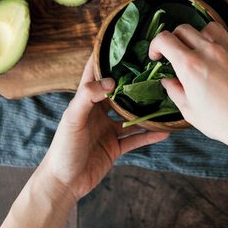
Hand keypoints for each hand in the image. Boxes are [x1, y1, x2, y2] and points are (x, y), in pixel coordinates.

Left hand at [42, 57, 168, 199]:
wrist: (64, 184)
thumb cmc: (62, 149)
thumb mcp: (72, 119)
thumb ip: (88, 97)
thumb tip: (110, 81)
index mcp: (85, 101)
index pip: (95, 73)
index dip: (106, 58)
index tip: (123, 43)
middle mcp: (98, 112)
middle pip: (119, 92)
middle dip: (133, 82)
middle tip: (153, 68)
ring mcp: (108, 130)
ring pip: (131, 116)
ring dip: (146, 109)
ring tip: (165, 98)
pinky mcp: (115, 147)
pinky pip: (136, 139)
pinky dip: (150, 135)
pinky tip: (165, 131)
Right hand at [149, 22, 227, 154]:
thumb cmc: (224, 122)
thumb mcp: (190, 111)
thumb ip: (175, 91)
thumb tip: (168, 80)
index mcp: (191, 65)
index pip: (165, 39)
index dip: (155, 45)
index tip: (156, 56)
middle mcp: (209, 51)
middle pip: (183, 29)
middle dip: (173, 39)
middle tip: (174, 55)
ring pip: (207, 28)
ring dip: (197, 36)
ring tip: (198, 53)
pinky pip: (227, 40)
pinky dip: (218, 46)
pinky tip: (220, 64)